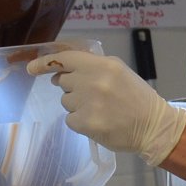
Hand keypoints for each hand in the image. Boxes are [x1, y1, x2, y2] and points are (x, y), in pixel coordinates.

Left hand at [26, 48, 185, 166]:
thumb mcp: (119, 72)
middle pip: (63, 81)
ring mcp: (88, 103)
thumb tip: (61, 72)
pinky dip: (80, 122)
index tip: (31, 68)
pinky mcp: (86, 123)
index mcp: (103, 65)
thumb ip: (93, 67)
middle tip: (92, 94)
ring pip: (66, 101)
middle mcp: (93, 81)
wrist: (154, 126)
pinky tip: (98, 121)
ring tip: (100, 109)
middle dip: (72, 87)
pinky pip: (70, 119)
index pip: (65, 59)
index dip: (45, 63)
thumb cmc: (137, 98)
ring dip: (77, 105)